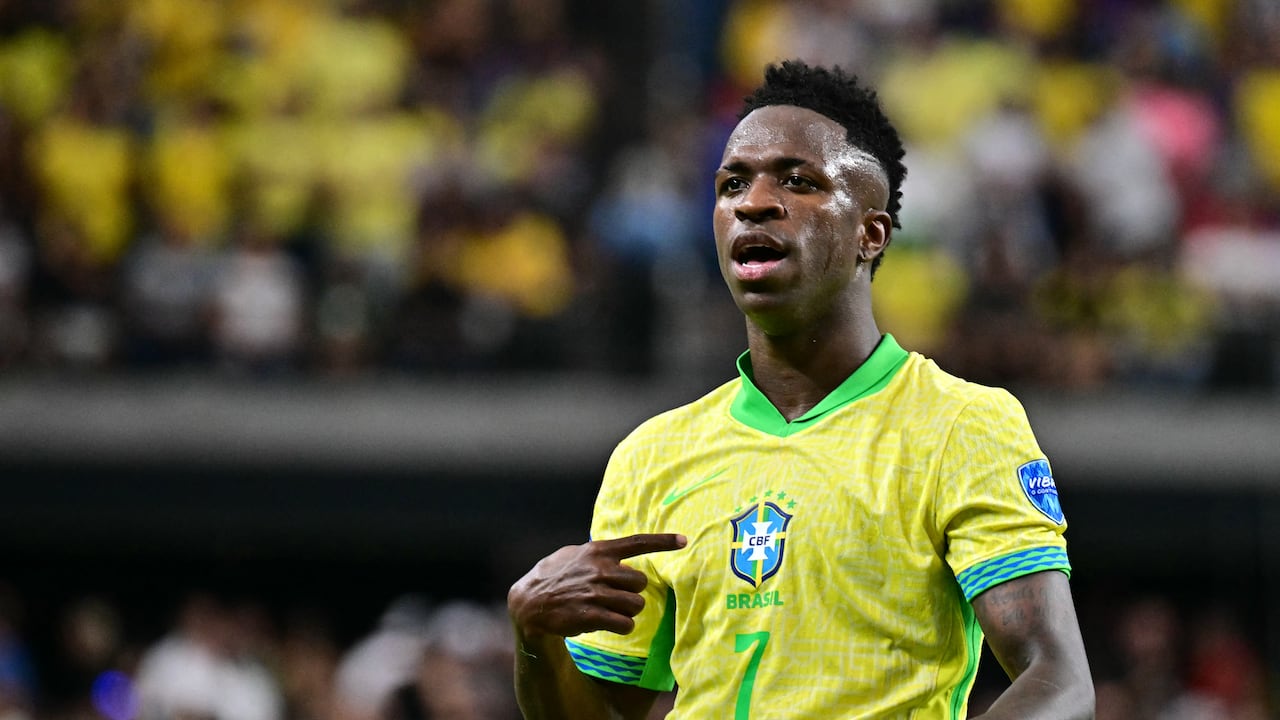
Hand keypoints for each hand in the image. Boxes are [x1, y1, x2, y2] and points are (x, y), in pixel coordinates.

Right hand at [509, 533, 686, 638]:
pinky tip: (609, 624)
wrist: (529, 604)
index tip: (684, 540)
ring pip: (636, 605)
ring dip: (629, 611)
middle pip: (641, 582)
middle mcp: (600, 569)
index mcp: (598, 551)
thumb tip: (621, 556)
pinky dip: (622, 626)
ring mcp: (596, 593)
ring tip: (611, 611)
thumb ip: (598, 553)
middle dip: (633, 592)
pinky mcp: (591, 616)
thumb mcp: (573, 554)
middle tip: (616, 596)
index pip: (637, 542)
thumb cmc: (553, 577)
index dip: (663, 541)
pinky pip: (625, 624)